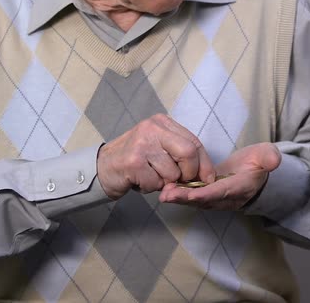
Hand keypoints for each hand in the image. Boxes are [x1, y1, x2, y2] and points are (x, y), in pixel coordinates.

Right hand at [97, 114, 215, 199]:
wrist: (102, 167)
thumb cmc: (135, 160)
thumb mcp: (158, 148)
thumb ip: (179, 154)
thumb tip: (206, 175)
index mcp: (162, 122)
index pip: (194, 142)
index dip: (204, 164)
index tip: (207, 179)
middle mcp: (152, 128)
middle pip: (188, 153)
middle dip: (188, 174)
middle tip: (178, 181)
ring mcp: (142, 144)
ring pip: (172, 173)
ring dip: (164, 183)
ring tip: (149, 176)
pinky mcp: (133, 162)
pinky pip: (156, 183)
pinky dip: (150, 188)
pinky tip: (139, 180)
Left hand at [159, 142, 280, 209]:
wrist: (253, 174)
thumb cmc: (258, 162)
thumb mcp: (267, 156)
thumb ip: (269, 158)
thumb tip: (274, 160)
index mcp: (240, 187)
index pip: (222, 192)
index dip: (207, 194)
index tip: (192, 194)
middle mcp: (225, 197)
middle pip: (203, 200)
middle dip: (185, 199)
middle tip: (167, 195)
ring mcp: (214, 198)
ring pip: (194, 200)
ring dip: (178, 198)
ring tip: (162, 193)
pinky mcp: (205, 195)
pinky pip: (190, 196)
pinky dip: (177, 194)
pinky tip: (163, 188)